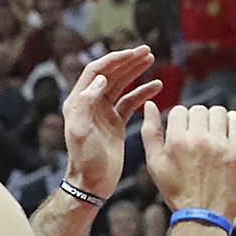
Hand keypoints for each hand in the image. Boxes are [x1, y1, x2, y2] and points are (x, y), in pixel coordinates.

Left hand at [62, 47, 159, 199]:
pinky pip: (130, 102)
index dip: (114, 60)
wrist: (92, 184)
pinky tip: (157, 86)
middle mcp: (90, 103)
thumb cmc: (85, 160)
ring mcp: (104, 112)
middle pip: (110, 74)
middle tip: (146, 51)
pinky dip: (143, 93)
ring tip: (151, 60)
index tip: (132, 53)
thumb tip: (100, 80)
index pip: (95, 71)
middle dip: (127, 61)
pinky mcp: (116, 122)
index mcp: (79, 102)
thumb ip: (87, 104)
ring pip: (121, 85)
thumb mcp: (82, 131)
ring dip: (135, 71)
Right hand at [142, 101, 235, 218]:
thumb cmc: (177, 191)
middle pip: (199, 110)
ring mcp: (220, 145)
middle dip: (197, 120)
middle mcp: (198, 140)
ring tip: (213, 134)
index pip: (180, 111)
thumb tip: (150, 104)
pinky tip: (228, 131)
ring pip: (219, 112)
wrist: (203, 216)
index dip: (181, 121)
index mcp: (176, 141)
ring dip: (215, 119)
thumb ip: (150, 133)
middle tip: (199, 136)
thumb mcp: (155, 164)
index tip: (185, 133)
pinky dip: (233, 121)